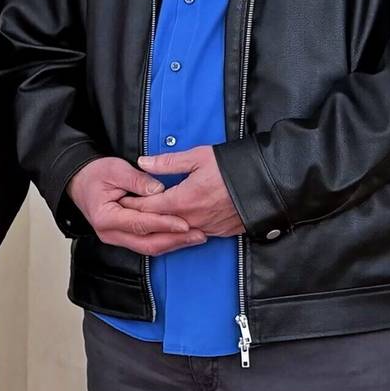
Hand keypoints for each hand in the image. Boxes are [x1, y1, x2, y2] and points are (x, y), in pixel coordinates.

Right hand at [68, 156, 206, 254]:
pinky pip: (146, 245)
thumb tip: (159, 190)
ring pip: (148, 248)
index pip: (140, 224)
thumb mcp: (115, 169)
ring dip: (173, 244)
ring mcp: (116, 238)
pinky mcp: (123, 238)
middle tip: (198, 234)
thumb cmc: (95, 174)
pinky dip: (165, 241)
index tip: (184, 223)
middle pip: (147, 243)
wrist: (79, 182)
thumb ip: (138, 180)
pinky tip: (182, 238)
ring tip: (196, 237)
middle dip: (175, 240)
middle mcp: (110, 233)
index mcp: (106, 217)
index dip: (163, 224)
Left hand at [121, 147, 244, 237]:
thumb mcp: (198, 157)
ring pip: (177, 231)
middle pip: (160, 222)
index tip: (121, 201)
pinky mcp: (221, 232)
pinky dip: (184, 229)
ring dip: (164, 225)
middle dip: (143, 217)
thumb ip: (168, 162)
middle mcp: (193, 219)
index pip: (148, 206)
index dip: (133, 203)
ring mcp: (207, 228)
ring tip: (151, 218)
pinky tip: (179, 223)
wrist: (268, 183)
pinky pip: (196, 233)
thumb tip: (143, 162)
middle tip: (129, 211)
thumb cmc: (233, 167)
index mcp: (184, 200)